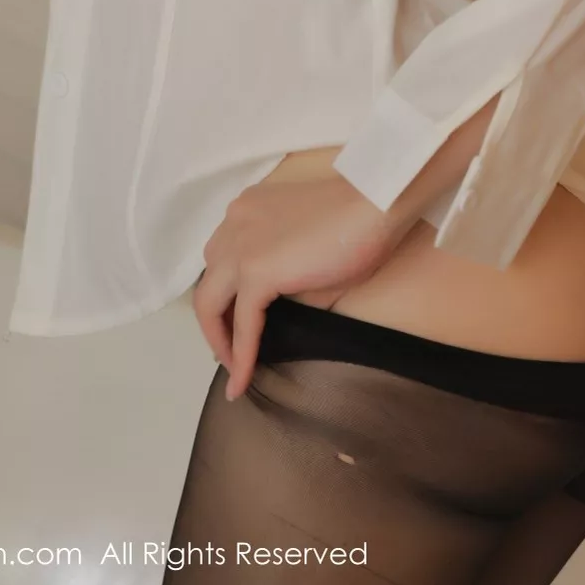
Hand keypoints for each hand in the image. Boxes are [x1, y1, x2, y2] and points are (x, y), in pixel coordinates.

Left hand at [192, 172, 413, 402]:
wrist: (375, 203)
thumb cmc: (355, 225)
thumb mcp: (307, 253)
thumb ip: (283, 276)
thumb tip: (277, 312)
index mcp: (246, 211)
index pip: (222, 259)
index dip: (226, 296)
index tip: (234, 325)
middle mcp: (234, 223)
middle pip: (209, 281)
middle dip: (215, 322)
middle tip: (229, 353)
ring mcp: (241, 246)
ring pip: (209, 301)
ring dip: (219, 339)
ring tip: (234, 369)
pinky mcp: (256, 271)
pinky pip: (242, 322)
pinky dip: (241, 354)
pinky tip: (243, 381)